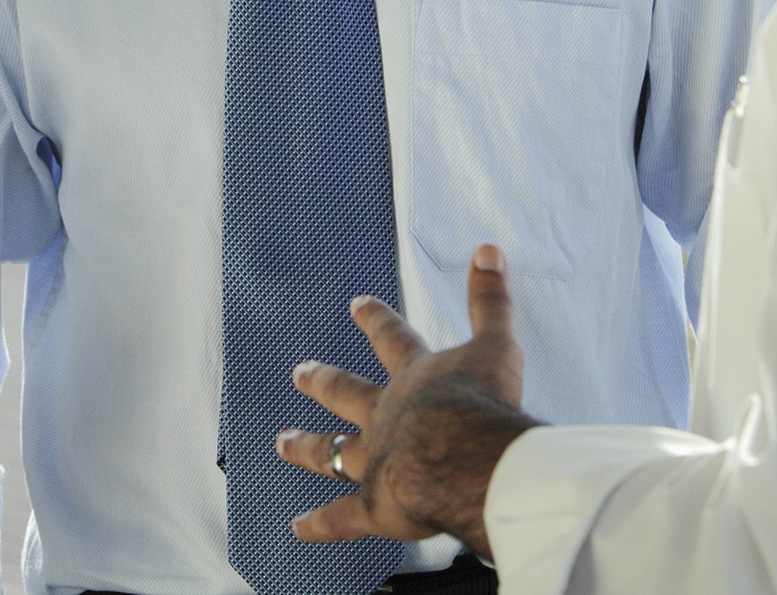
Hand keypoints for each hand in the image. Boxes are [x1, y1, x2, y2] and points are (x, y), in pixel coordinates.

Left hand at [270, 244, 538, 561]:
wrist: (464, 457)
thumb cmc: (483, 403)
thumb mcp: (495, 343)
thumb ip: (490, 299)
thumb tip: (488, 248)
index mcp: (414, 377)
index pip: (392, 340)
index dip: (375, 319)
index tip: (357, 304)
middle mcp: (384, 414)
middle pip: (345, 392)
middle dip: (322, 380)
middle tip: (298, 371)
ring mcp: (373, 459)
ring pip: (330, 451)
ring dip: (306, 446)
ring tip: (282, 442)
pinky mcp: (374, 504)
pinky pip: (340, 517)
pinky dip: (319, 523)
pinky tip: (298, 527)